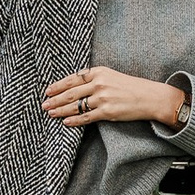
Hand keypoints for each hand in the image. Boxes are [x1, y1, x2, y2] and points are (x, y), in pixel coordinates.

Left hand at [43, 65, 186, 130]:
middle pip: (71, 92)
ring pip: (76, 106)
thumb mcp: (111, 76)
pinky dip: (74, 121)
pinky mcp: (108, 112)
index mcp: (99, 71)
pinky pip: (86, 118)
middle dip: (55, 99)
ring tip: (51, 113)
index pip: (73, 78)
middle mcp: (99, 83)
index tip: (47, 90)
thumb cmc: (130, 87)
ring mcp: (103, 98)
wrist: (150, 97)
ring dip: (61, 110)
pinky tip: (66, 122)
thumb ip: (93, 79)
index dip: (58, 85)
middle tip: (44, 104)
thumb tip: (73, 87)